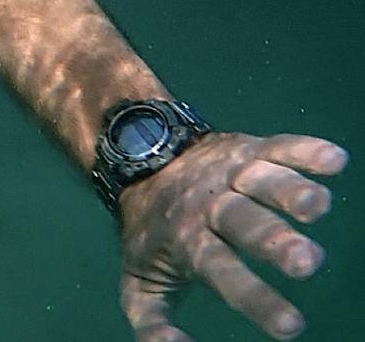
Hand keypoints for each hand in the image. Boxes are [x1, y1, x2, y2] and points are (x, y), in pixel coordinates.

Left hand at [117, 132, 346, 340]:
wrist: (136, 159)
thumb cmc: (152, 233)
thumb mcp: (140, 282)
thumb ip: (153, 324)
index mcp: (187, 241)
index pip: (223, 272)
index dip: (256, 299)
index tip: (292, 327)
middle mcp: (210, 206)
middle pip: (245, 223)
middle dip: (276, 242)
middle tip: (306, 263)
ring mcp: (230, 174)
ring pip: (262, 181)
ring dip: (291, 191)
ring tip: (318, 205)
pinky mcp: (247, 149)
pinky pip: (277, 146)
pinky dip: (304, 150)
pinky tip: (334, 159)